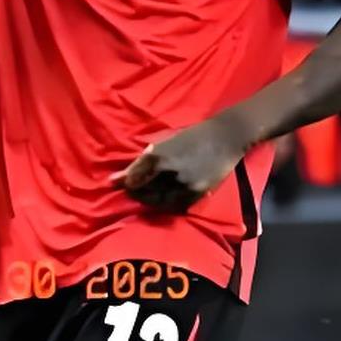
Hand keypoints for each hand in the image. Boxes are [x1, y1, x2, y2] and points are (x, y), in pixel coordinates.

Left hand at [117, 115, 250, 211]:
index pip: (135, 175)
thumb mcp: (165, 142)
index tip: (114, 183)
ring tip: (145, 198)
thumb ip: (147, 156)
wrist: (225, 137)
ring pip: (161, 200)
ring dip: (150, 201)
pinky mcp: (198, 191)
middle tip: (130, 192)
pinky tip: (164, 201)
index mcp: (159, 155)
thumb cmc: (191, 135)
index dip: (124, 181)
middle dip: (136, 192)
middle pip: (146, 189)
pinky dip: (168, 204)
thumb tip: (128, 170)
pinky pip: (178, 203)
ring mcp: (185, 183)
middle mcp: (170, 171)